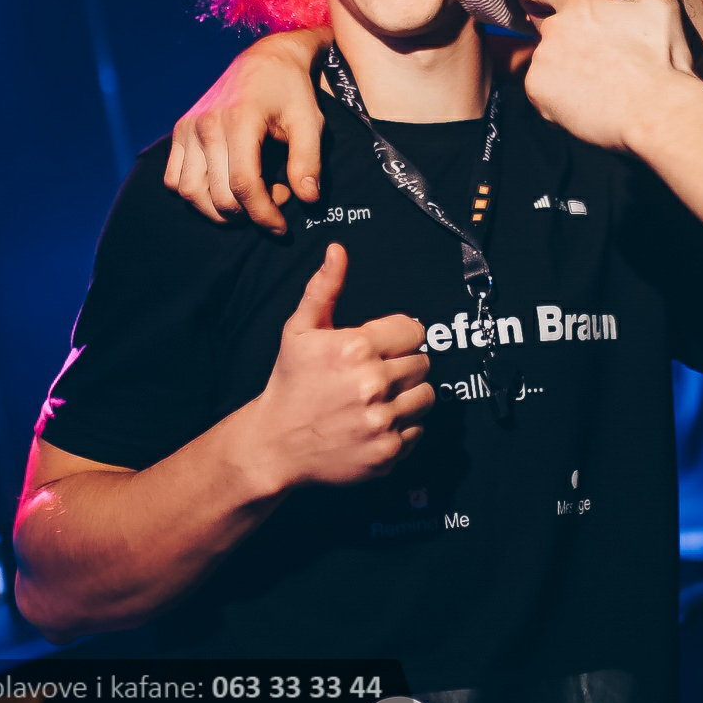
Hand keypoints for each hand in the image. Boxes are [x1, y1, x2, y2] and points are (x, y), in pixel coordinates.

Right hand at [164, 27, 328, 231]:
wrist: (266, 59)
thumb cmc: (292, 91)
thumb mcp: (310, 121)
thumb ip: (308, 161)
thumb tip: (307, 200)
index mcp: (239, 120)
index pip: (243, 185)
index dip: (263, 214)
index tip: (282, 227)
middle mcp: (206, 124)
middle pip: (217, 195)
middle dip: (248, 212)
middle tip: (275, 196)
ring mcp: (188, 128)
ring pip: (190, 193)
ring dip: (218, 209)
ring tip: (249, 194)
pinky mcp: (180, 131)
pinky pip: (173, 179)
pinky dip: (195, 193)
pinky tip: (222, 186)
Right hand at [245, 245, 434, 490]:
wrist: (276, 444)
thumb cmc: (290, 382)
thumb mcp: (299, 331)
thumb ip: (324, 289)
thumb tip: (338, 251)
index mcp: (356, 348)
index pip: (413, 331)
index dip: (399, 336)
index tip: (384, 346)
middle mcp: (373, 384)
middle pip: (423, 363)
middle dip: (403, 364)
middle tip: (378, 373)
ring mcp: (382, 421)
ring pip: (427, 396)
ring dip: (409, 395)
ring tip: (382, 397)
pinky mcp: (388, 451)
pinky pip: (419, 429)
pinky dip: (404, 426)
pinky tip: (378, 421)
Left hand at [479, 0, 697, 152]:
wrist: (658, 113)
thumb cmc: (663, 59)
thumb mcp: (660, 4)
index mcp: (578, 5)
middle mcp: (553, 31)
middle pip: (547, 30)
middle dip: (565, 40)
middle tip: (601, 59)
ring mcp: (543, 63)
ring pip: (549, 64)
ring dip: (568, 71)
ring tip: (607, 85)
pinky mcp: (539, 94)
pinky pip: (545, 94)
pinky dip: (562, 99)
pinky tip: (592, 103)